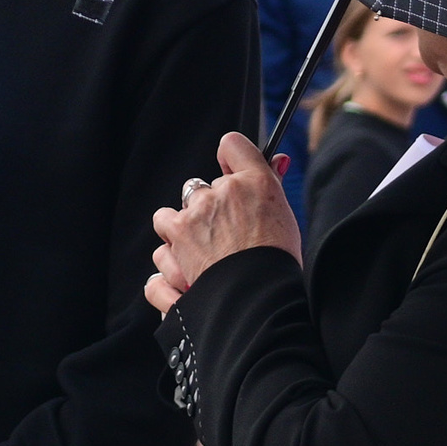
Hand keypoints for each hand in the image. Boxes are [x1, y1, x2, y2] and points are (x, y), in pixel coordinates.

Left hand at [146, 133, 300, 313]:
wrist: (259, 300)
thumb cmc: (276, 263)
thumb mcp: (282, 218)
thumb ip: (272, 184)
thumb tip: (277, 160)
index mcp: (257, 182)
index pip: (233, 145)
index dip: (229, 160)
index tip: (230, 174)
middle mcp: (225, 190)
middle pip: (203, 186)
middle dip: (209, 209)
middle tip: (224, 237)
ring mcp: (198, 210)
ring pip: (180, 207)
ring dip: (185, 228)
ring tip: (204, 255)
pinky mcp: (177, 232)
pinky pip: (164, 227)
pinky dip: (170, 247)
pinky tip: (187, 263)